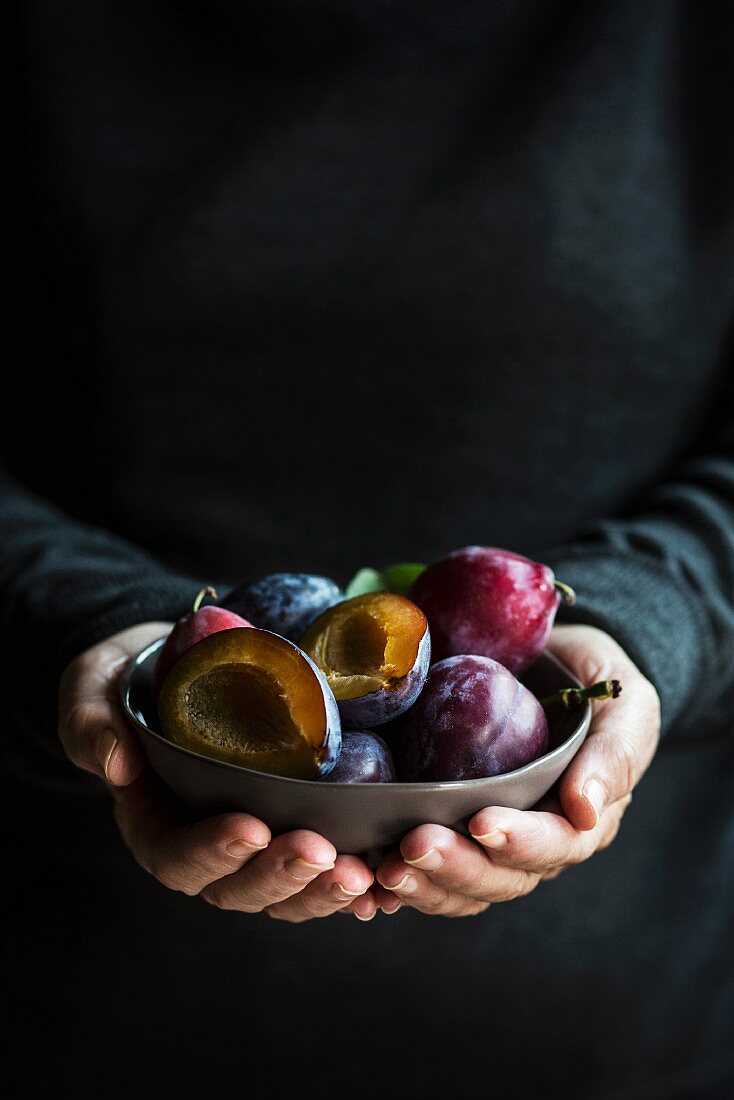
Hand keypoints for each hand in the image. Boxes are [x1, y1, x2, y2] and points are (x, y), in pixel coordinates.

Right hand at [58, 623, 377, 921]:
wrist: (179, 668)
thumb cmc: (130, 683)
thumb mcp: (93, 690)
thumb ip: (93, 724)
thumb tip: (118, 763)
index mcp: (154, 825)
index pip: (178, 856)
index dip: (213, 851)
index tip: (250, 827)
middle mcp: (206, 848)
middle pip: (239, 886)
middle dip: (281, 874)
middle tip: (321, 853)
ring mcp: (254, 845)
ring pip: (286, 891)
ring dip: (323, 889)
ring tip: (361, 874)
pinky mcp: (294, 827)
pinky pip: (322, 870)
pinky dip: (353, 884)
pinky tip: (387, 884)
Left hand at [375, 625, 660, 916]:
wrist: (550, 663)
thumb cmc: (596, 683)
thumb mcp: (625, 705)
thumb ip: (615, 752)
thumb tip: (587, 807)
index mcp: (582, 818)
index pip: (557, 844)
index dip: (521, 840)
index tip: (483, 822)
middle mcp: (535, 841)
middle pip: (501, 877)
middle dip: (457, 866)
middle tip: (414, 845)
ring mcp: (489, 842)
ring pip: (460, 886)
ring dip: (422, 883)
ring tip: (382, 870)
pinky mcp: (450, 830)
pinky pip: (427, 873)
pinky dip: (396, 882)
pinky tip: (365, 878)